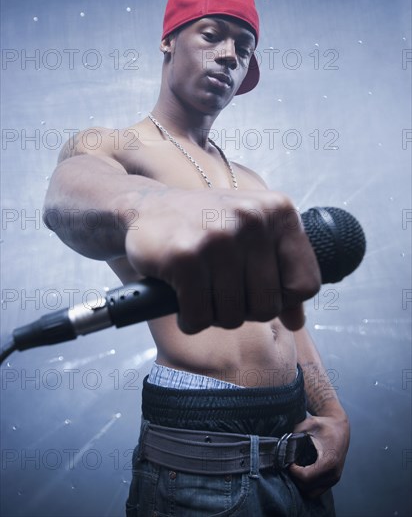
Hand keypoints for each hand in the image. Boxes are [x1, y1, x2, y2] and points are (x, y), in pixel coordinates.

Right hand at [125, 188, 320, 332]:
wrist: (148, 208)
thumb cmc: (205, 227)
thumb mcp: (252, 239)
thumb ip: (280, 276)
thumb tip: (296, 322)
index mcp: (278, 212)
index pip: (306, 285)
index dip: (281, 300)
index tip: (256, 290)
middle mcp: (252, 219)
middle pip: (268, 307)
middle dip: (242, 311)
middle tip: (221, 292)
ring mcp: (218, 238)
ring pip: (233, 316)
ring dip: (213, 315)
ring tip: (201, 292)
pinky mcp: (185, 257)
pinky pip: (199, 318)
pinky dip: (190, 320)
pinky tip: (182, 300)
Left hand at [289, 412, 349, 497]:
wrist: (340, 427)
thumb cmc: (325, 425)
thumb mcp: (309, 424)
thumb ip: (296, 433)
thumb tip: (282, 444)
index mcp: (329, 461)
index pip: (306, 477)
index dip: (294, 472)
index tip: (289, 462)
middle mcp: (333, 474)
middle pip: (308, 488)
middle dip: (296, 478)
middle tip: (291, 465)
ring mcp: (334, 479)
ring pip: (313, 492)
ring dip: (302, 484)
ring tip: (296, 469)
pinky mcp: (333, 480)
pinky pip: (318, 490)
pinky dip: (308, 484)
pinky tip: (303, 471)